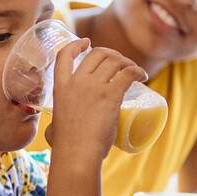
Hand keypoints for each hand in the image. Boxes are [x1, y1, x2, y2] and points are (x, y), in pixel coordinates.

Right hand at [45, 39, 146, 164]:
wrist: (77, 153)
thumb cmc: (66, 147)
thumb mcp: (53, 128)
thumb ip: (53, 126)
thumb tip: (53, 133)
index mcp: (60, 87)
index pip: (64, 55)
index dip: (76, 45)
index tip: (86, 42)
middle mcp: (77, 81)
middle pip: (97, 54)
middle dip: (112, 54)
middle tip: (121, 64)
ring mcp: (94, 87)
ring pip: (115, 61)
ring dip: (128, 62)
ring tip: (135, 71)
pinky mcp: (111, 95)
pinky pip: (128, 73)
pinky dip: (138, 71)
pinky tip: (142, 76)